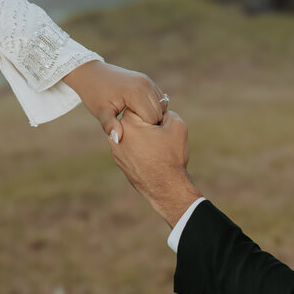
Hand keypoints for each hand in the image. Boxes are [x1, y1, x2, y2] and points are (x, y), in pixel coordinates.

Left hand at [62, 60, 167, 137]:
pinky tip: (138, 112)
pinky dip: (153, 107)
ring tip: (135, 120)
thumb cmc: (94, 94)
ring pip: (161, 105)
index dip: (144, 128)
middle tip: (133, 127)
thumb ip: (110, 125)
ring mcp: (148, 81)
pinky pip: (159, 98)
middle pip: (159, 112)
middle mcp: (145, 84)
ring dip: (152, 115)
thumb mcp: (101, 112)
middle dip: (150, 123)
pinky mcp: (148, 80)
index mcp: (135, 93)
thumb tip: (117, 139)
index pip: (152, 118)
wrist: (91, 73)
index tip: (131, 131)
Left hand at [109, 110, 200, 226]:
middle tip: (160, 135)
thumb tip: (160, 113)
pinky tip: (151, 157)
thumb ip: (167, 112)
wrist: (166, 188)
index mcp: (128, 123)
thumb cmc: (171, 156)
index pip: (140, 105)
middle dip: (147, 124)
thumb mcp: (177, 125)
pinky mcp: (120, 162)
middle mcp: (117, 135)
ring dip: (143, 136)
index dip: (154, 113)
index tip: (161, 123)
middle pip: (134, 120)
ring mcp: (116, 150)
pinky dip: (140, 149)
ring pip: (132, 134)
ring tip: (156, 147)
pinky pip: (130, 148)